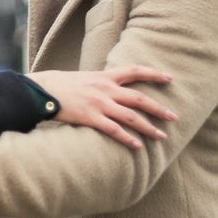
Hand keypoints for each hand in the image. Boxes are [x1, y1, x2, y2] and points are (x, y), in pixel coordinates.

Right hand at [29, 66, 177, 149]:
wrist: (43, 90)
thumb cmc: (61, 85)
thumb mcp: (85, 78)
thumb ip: (101, 83)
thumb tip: (113, 88)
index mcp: (104, 77)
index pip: (134, 71)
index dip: (153, 74)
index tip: (169, 78)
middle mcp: (105, 89)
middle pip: (139, 98)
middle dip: (159, 108)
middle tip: (174, 117)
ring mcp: (99, 104)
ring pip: (131, 116)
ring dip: (149, 127)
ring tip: (162, 136)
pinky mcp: (91, 118)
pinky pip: (114, 130)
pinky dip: (128, 138)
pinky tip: (138, 146)